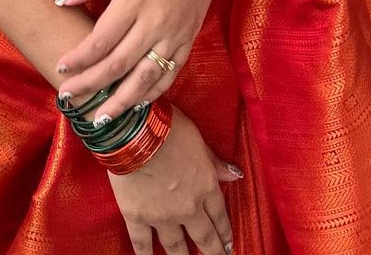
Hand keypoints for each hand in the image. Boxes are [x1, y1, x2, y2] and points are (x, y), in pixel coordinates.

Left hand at [55, 0, 242, 122]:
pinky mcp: (188, 40)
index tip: (60, 68)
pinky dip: (152, 93)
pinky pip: (169, 74)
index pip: (100, 40)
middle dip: (89, 86)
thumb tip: (63, 0)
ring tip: (100, 119)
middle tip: (67, 98)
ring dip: (120, 102)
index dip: (78, 59)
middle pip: (117, 65)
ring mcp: (174, 35)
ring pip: (143, 78)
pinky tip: (137, 103)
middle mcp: (154, 23)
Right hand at [108, 104, 240, 254]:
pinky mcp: (137, 217)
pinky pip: (143, 243)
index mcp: (205, 186)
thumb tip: (235, 175)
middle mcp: (188, 207)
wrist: (136, 133)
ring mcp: (162, 216)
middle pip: (204, 236)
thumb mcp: (198, 139)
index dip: (225, 231)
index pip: (220, 215)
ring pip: (176, 246)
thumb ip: (214, 162)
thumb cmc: (169, 128)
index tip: (228, 243)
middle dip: (213, 251)